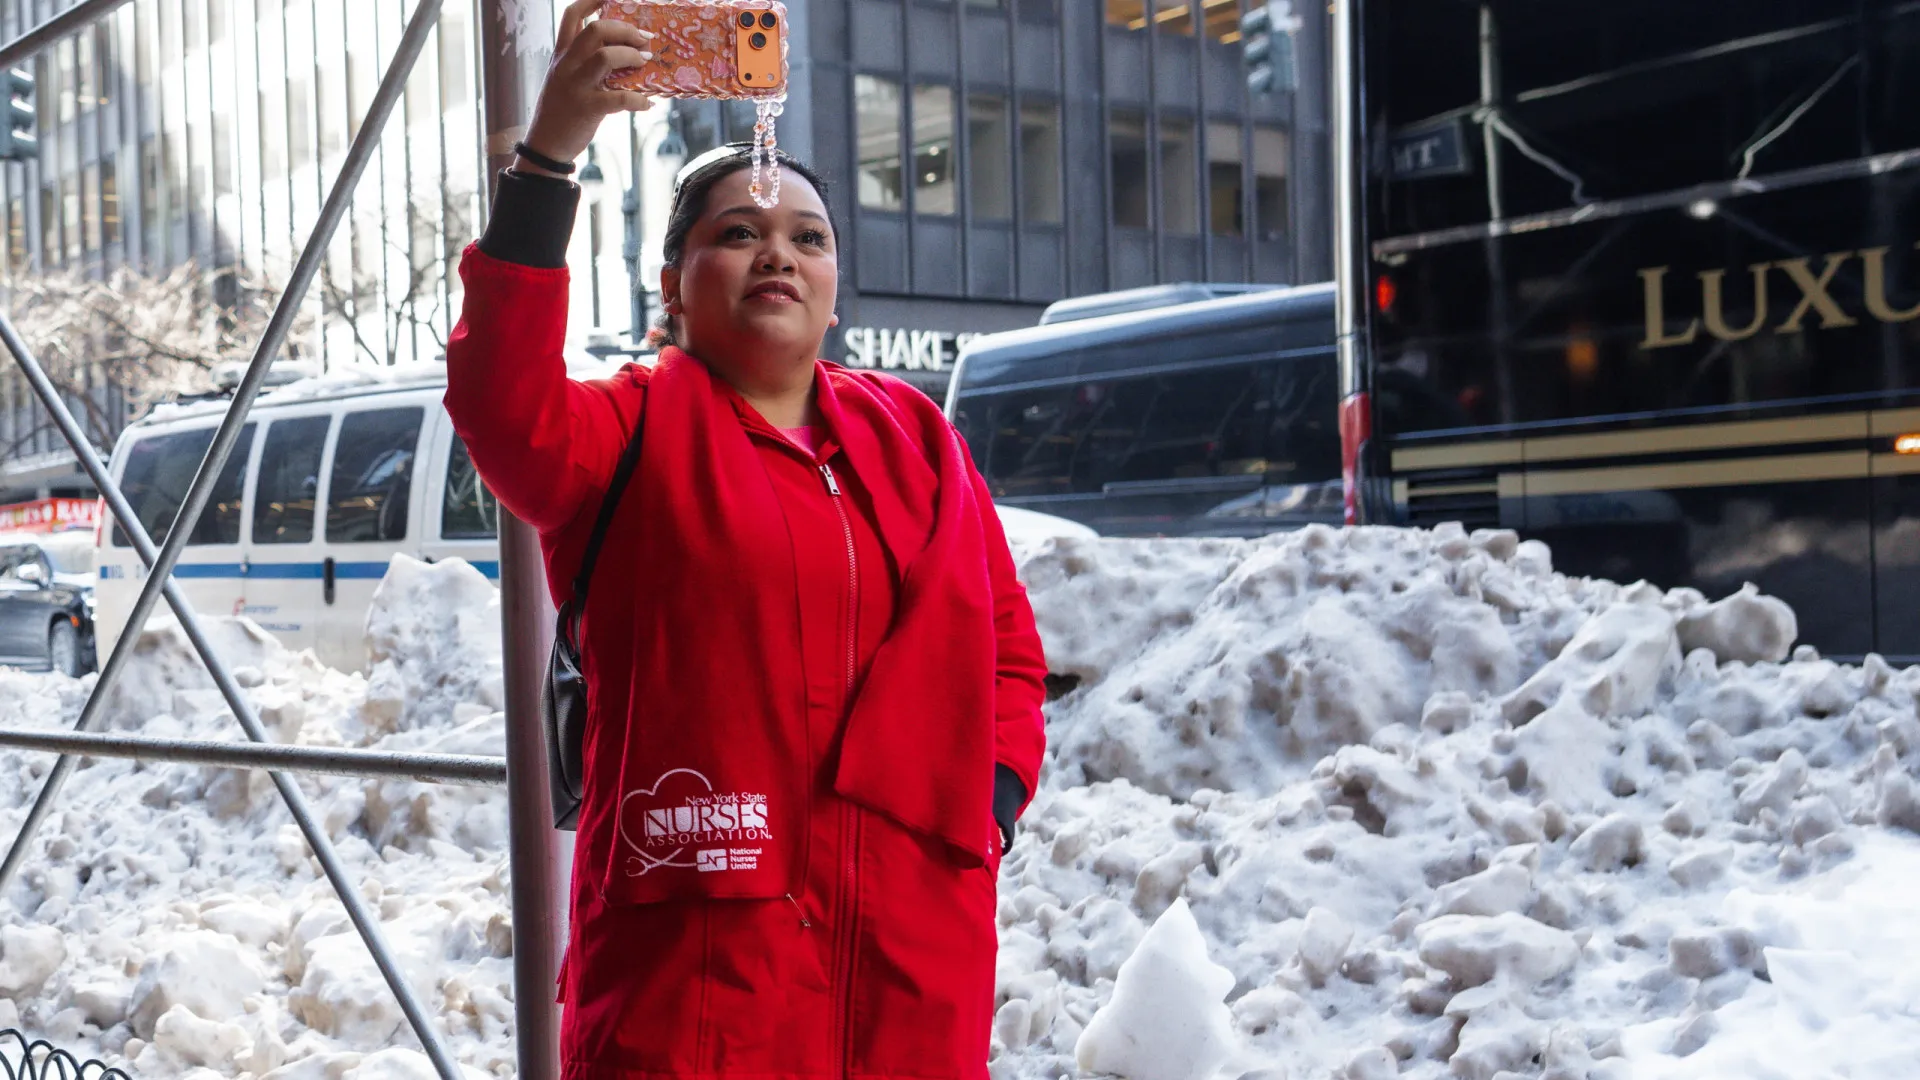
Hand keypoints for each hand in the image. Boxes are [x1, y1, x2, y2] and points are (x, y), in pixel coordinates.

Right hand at [518, 0, 656, 176]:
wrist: (545, 145)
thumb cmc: (560, 111)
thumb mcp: (564, 79)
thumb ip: (584, 63)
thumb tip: (621, 54)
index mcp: (561, 55)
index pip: (572, 16)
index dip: (591, 1)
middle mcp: (567, 65)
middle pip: (596, 30)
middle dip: (625, 30)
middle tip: (644, 39)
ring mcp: (576, 86)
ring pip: (606, 56)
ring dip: (631, 56)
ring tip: (645, 62)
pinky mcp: (587, 109)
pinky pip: (619, 98)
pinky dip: (639, 100)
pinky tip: (648, 103)